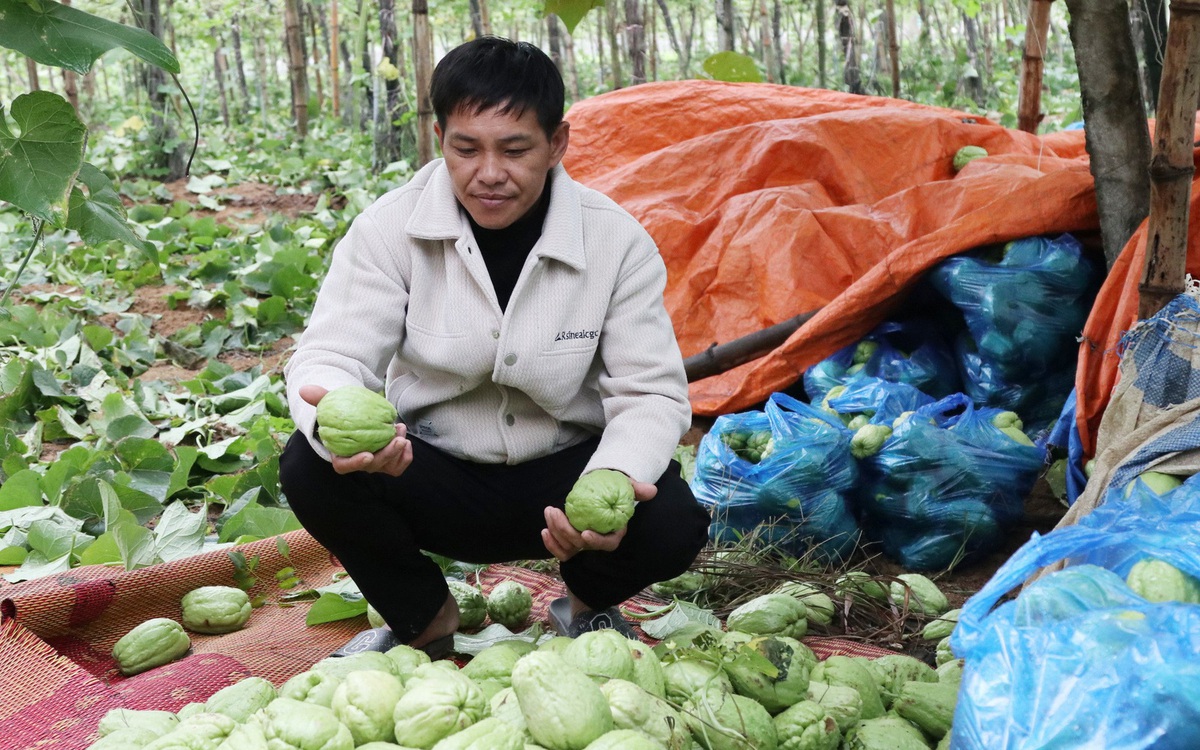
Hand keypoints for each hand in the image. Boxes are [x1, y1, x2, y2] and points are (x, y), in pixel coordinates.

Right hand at [300, 384, 413, 476]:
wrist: (357, 419)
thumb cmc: (341, 415)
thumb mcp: (330, 405)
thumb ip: (319, 399)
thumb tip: (304, 390)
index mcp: (340, 455)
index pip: (345, 466)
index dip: (355, 463)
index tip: (367, 455)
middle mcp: (359, 462)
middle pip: (373, 466)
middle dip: (387, 454)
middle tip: (396, 437)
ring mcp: (375, 463)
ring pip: (389, 466)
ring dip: (398, 451)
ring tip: (400, 428)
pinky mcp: (389, 461)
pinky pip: (399, 465)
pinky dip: (406, 456)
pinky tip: (406, 439)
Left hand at [541, 476, 656, 561]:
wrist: (601, 491)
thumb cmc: (614, 490)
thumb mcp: (626, 487)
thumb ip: (637, 490)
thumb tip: (652, 490)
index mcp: (614, 533)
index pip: (608, 544)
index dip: (596, 542)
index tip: (584, 533)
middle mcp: (598, 541)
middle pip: (582, 545)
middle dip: (565, 531)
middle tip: (555, 512)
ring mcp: (583, 543)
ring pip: (569, 547)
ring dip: (556, 532)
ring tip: (550, 512)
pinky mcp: (571, 542)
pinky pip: (561, 551)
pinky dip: (551, 544)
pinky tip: (545, 530)